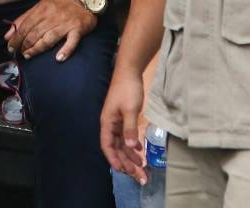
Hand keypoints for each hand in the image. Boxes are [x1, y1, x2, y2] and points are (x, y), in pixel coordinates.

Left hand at [4, 0, 96, 60]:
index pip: (25, 26)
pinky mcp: (78, 29)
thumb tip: (8, 34)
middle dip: (24, 44)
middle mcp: (52, 17)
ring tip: (29, 55)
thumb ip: (23, 19)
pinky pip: (72, 41)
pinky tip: (59, 58)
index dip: (16, 38)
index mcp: (41, 10)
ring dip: (37, 49)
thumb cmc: (60, 3)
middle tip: (20, 53)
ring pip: (49, 38)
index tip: (10, 46)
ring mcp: (65, 23)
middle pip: (35, 33)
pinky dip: (66, 50)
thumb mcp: (39, 6)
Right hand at [100, 68, 148, 183]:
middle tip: (139, 176)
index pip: (108, 146)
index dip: (114, 160)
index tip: (124, 172)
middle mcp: (110, 125)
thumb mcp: (130, 109)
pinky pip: (126, 137)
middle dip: (126, 164)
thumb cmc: (127, 89)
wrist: (129, 72)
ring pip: (122, 145)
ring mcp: (117, 122)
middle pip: (116, 149)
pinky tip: (140, 152)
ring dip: (130, 157)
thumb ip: (130, 128)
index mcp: (107, 123)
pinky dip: (133, 146)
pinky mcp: (123, 119)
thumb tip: (131, 147)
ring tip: (142, 168)